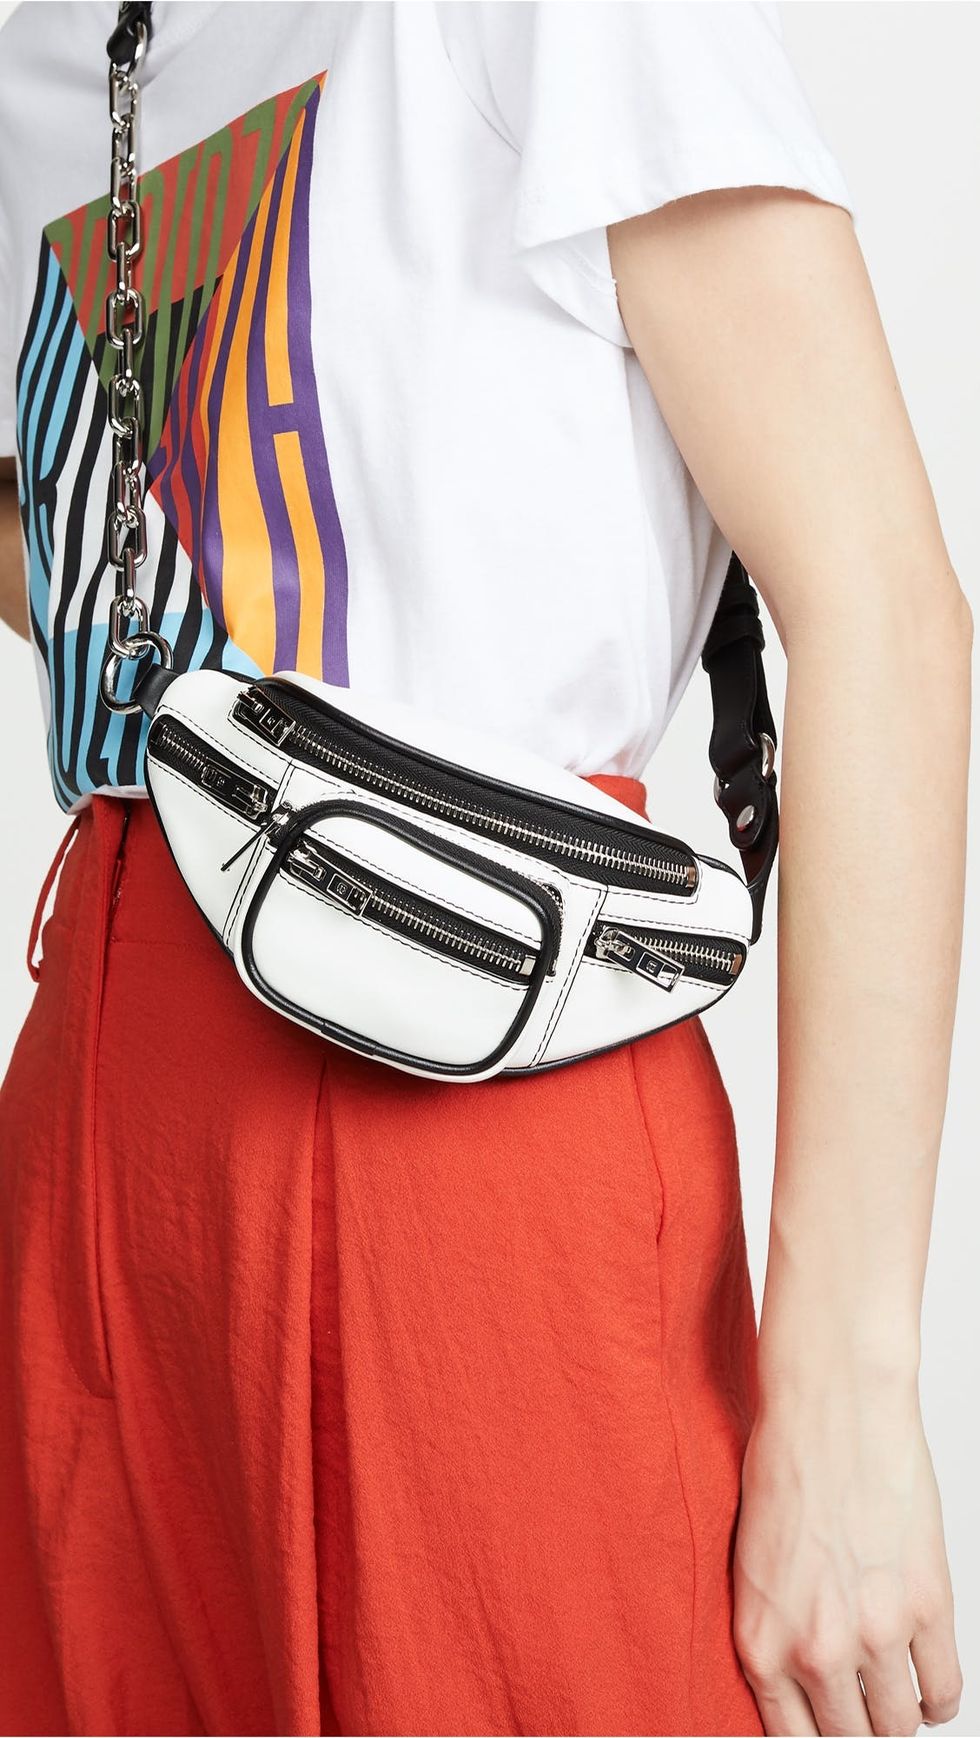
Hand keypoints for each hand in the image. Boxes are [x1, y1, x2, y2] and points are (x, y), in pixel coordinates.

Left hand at [733, 1383, 961, 1735]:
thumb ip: (775, 1629)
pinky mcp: (927, 1609)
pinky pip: (944, 1691)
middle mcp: (815, 1651)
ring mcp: (875, 1635)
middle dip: (858, 1732)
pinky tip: (928, 1689)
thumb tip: (799, 1678)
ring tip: (897, 1703)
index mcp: (761, 1641)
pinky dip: (938, 1701)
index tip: (829, 1732)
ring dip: (900, 1720)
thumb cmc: (785, 1466)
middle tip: (864, 1716)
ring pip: (900, 1728)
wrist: (831, 1409)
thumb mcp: (752, 1561)